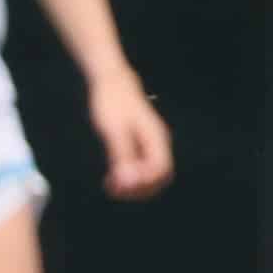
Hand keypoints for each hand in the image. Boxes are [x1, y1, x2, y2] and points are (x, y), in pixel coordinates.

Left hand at [89, 68, 172, 198]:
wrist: (112, 82)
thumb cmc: (112, 103)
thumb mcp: (114, 131)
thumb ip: (122, 156)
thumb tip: (128, 181)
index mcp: (156, 138)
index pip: (161, 171)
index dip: (144, 184)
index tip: (120, 185)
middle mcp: (157, 143)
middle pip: (159, 177)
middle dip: (140, 189)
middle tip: (115, 190)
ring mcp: (150, 144)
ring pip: (151, 175)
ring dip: (134, 186)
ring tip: (111, 186)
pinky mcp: (140, 145)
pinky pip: (141, 168)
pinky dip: (129, 178)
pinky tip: (112, 178)